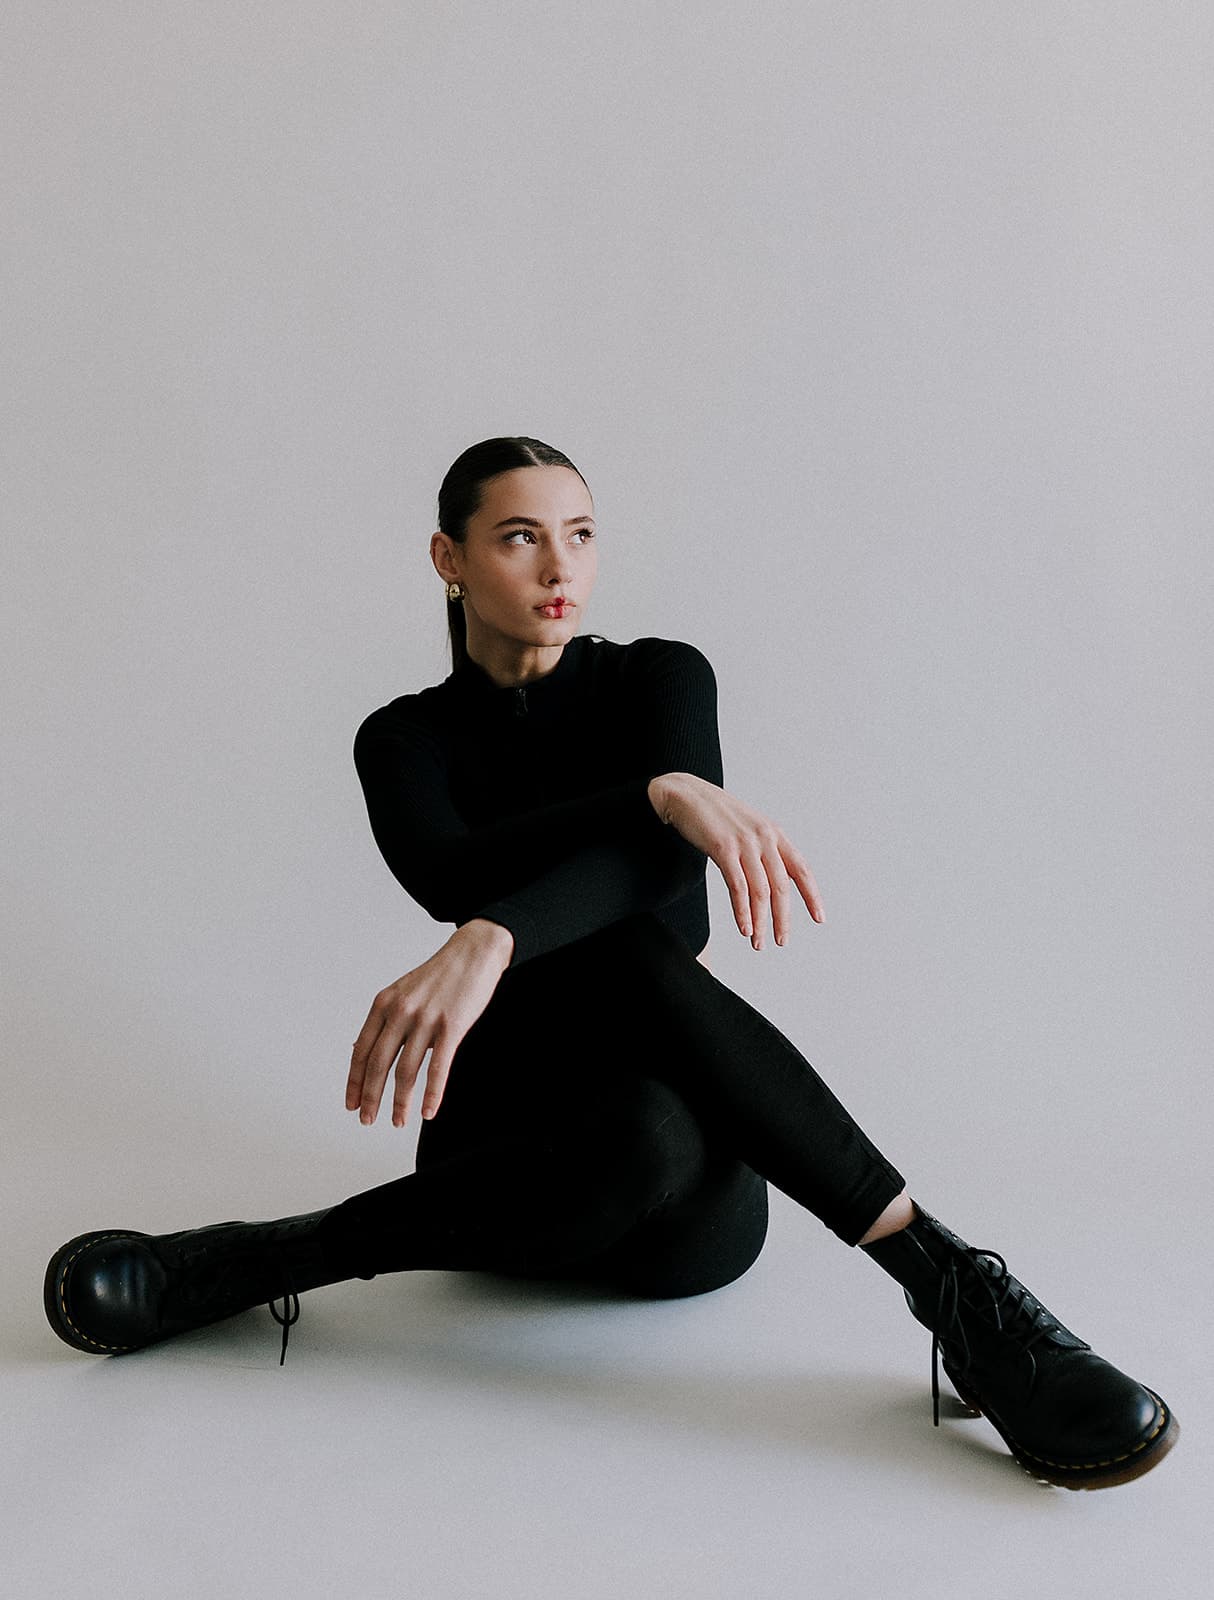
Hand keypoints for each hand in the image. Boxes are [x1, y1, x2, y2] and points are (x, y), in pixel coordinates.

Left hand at [346, 920, 512, 1127]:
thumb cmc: (439, 976)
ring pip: (406, 1071)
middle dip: (370, 1097)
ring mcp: (425, 1019)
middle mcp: (400, 1011)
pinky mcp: (451, 1026)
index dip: (354, 1081)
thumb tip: (362, 1049)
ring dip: (399, 1102)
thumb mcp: (402, 992)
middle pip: (378, 1064)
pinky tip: (428, 1111)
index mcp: (384, 1004)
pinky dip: (432, 1094)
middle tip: (367, 1120)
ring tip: (397, 1121)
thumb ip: (385, 1020)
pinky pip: (438, 1068)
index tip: (351, 1104)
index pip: (361, 1051)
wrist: (473, 954)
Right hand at [649, 773, 824, 950]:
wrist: (686, 794)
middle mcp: (764, 838)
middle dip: (782, 918)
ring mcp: (744, 843)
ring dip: (760, 921)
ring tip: (757, 941)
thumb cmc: (716, 815)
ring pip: (760, 891)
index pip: (801, 869)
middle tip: (781, 940)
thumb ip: (763, 852)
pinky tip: (743, 927)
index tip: (820, 918)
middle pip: (781, 887)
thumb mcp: (748, 828)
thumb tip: (772, 882)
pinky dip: (742, 911)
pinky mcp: (723, 849)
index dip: (812, 895)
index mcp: (775, 834)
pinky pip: (738, 886)